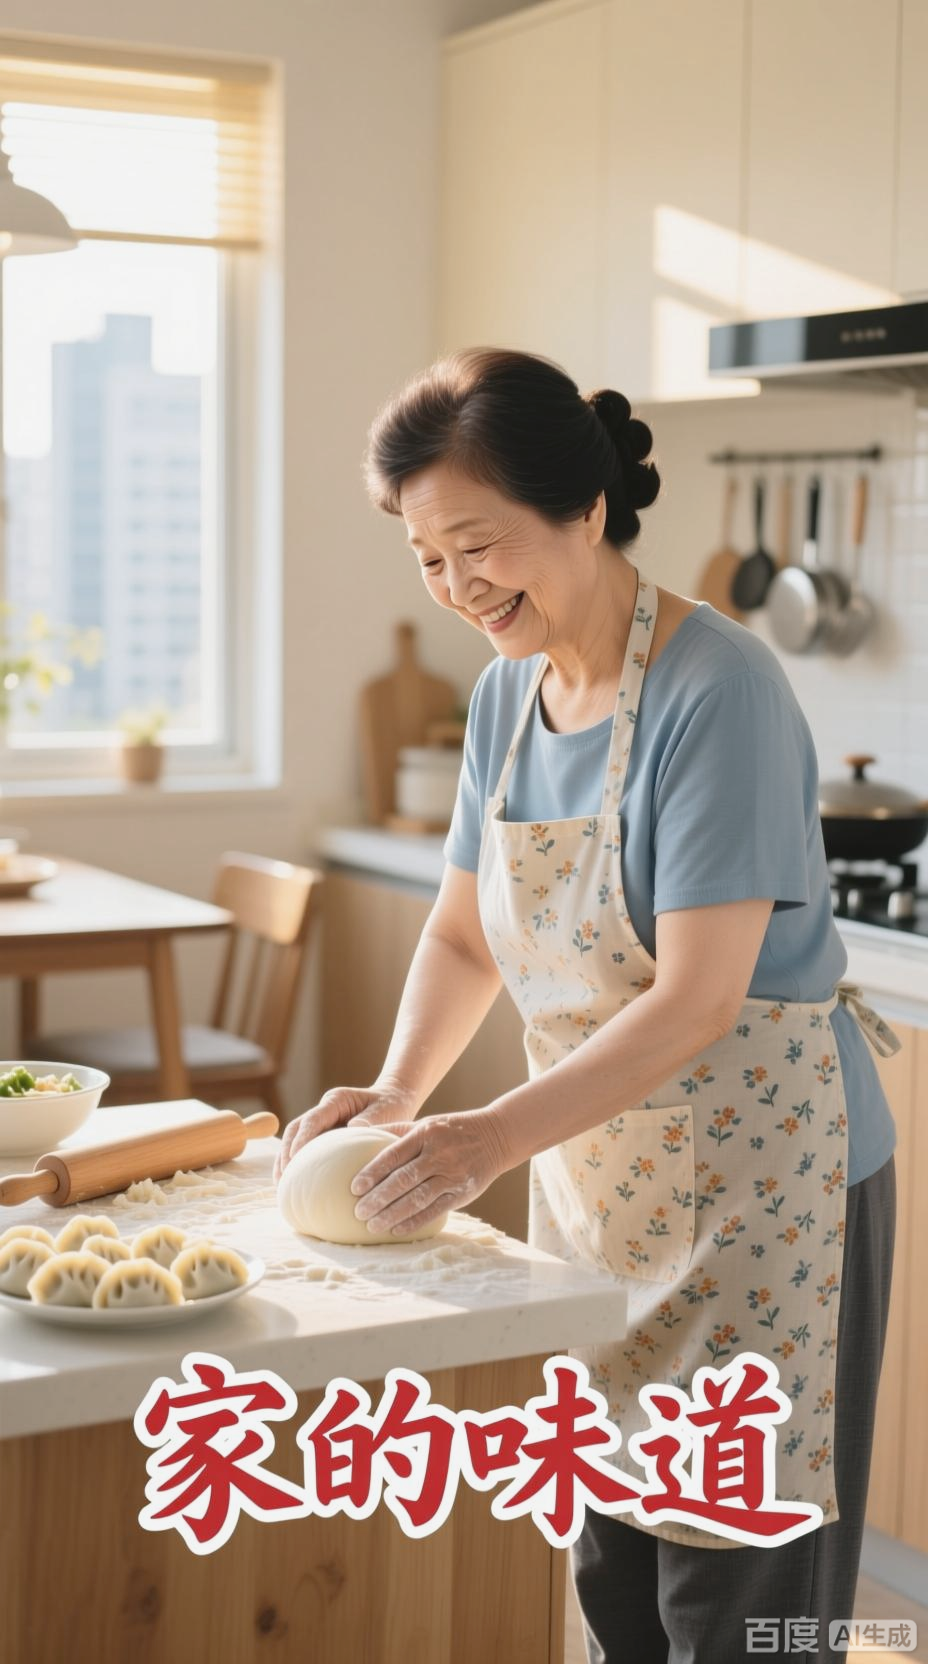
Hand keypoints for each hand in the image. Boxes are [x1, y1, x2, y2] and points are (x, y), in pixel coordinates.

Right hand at [273, 1082, 417, 1182]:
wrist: (395, 1101)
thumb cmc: (392, 1105)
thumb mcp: (386, 1110)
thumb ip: (372, 1119)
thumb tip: (354, 1128)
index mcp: (336, 1101)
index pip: (311, 1120)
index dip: (301, 1139)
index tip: (293, 1159)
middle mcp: (324, 1111)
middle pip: (295, 1129)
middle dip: (285, 1152)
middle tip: (283, 1177)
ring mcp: (322, 1124)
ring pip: (294, 1140)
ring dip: (285, 1161)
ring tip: (281, 1186)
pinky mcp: (324, 1137)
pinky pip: (306, 1151)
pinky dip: (297, 1166)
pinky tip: (294, 1186)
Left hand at [348, 1109, 507, 1237]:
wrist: (496, 1136)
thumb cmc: (451, 1130)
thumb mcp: (425, 1124)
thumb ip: (395, 1131)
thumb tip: (358, 1133)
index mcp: (425, 1134)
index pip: (393, 1156)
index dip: (372, 1173)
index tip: (354, 1187)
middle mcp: (438, 1154)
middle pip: (403, 1180)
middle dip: (378, 1198)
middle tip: (358, 1212)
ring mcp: (452, 1175)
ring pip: (418, 1199)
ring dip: (392, 1214)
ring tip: (372, 1225)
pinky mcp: (463, 1192)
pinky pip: (435, 1210)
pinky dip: (415, 1222)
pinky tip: (396, 1229)